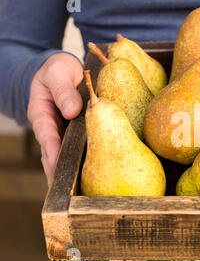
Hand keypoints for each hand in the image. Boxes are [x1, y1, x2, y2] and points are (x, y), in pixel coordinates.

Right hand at [27, 53, 83, 185]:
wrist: (66, 69)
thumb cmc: (58, 70)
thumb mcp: (58, 73)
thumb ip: (63, 89)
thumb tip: (72, 110)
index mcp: (42, 113)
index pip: (46, 135)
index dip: (51, 150)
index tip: (55, 164)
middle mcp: (52, 127)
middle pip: (53, 152)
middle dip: (58, 170)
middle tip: (65, 190)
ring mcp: (63, 132)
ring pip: (66, 153)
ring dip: (72, 170)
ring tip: (79, 190)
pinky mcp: (77, 133)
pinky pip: (81, 147)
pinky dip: (86, 158)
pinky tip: (97, 173)